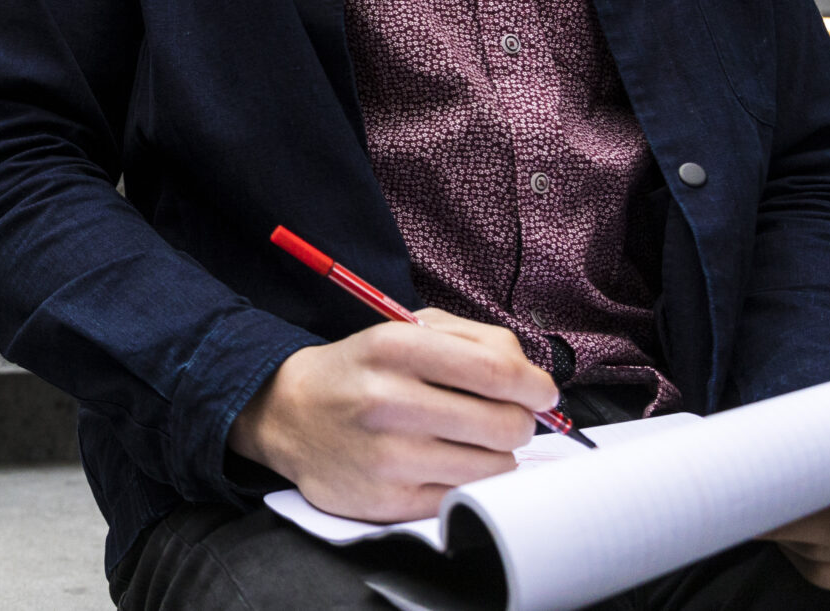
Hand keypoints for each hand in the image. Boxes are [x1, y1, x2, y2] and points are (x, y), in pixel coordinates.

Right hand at [229, 308, 557, 522]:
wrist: (288, 413)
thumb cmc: (361, 370)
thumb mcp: (405, 330)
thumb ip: (474, 340)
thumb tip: (534, 381)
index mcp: (395, 347)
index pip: (496, 370)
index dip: (534, 385)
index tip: (541, 392)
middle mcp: (389, 400)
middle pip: (504, 424)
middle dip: (519, 422)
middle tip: (503, 418)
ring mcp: (387, 455)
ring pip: (493, 467)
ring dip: (496, 455)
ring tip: (470, 440)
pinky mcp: (386, 500)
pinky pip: (464, 497)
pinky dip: (468, 481)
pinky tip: (446, 463)